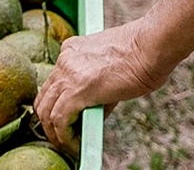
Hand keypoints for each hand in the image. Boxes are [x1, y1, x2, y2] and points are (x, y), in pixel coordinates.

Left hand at [33, 19, 173, 146]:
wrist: (150, 47)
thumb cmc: (141, 56)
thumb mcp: (109, 66)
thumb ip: (94, 87)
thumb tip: (89, 114)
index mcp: (71, 50)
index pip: (53, 82)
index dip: (55, 105)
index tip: (65, 122)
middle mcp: (64, 60)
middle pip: (44, 97)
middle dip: (49, 122)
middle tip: (62, 139)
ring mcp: (67, 74)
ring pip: (46, 111)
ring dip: (54, 134)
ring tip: (68, 146)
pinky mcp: (76, 90)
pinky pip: (59, 120)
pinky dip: (64, 137)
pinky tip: (75, 145)